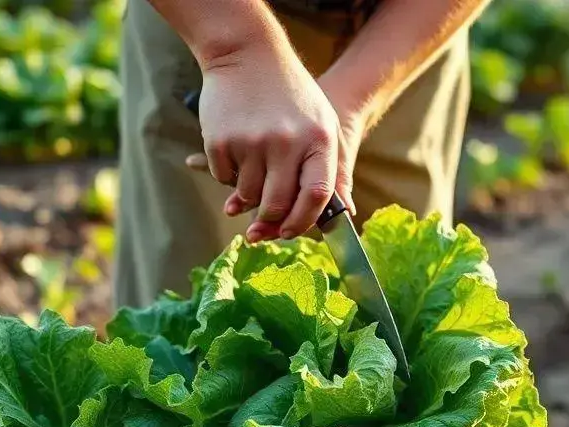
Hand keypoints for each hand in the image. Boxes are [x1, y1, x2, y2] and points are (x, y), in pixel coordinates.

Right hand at [195, 43, 355, 241]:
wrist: (247, 53)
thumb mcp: (322, 123)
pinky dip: (227, 175)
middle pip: (277, 204)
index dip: (304, 221)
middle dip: (270, 220)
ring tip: (251, 171)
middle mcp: (287, 143)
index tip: (292, 232)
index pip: (316, 195)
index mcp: (318, 140)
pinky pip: (223, 178)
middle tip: (264, 223)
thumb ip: (331, 168)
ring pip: (248, 195)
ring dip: (247, 195)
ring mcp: (253, 142)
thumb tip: (346, 214)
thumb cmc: (291, 94)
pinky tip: (235, 151)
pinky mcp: (222, 140)